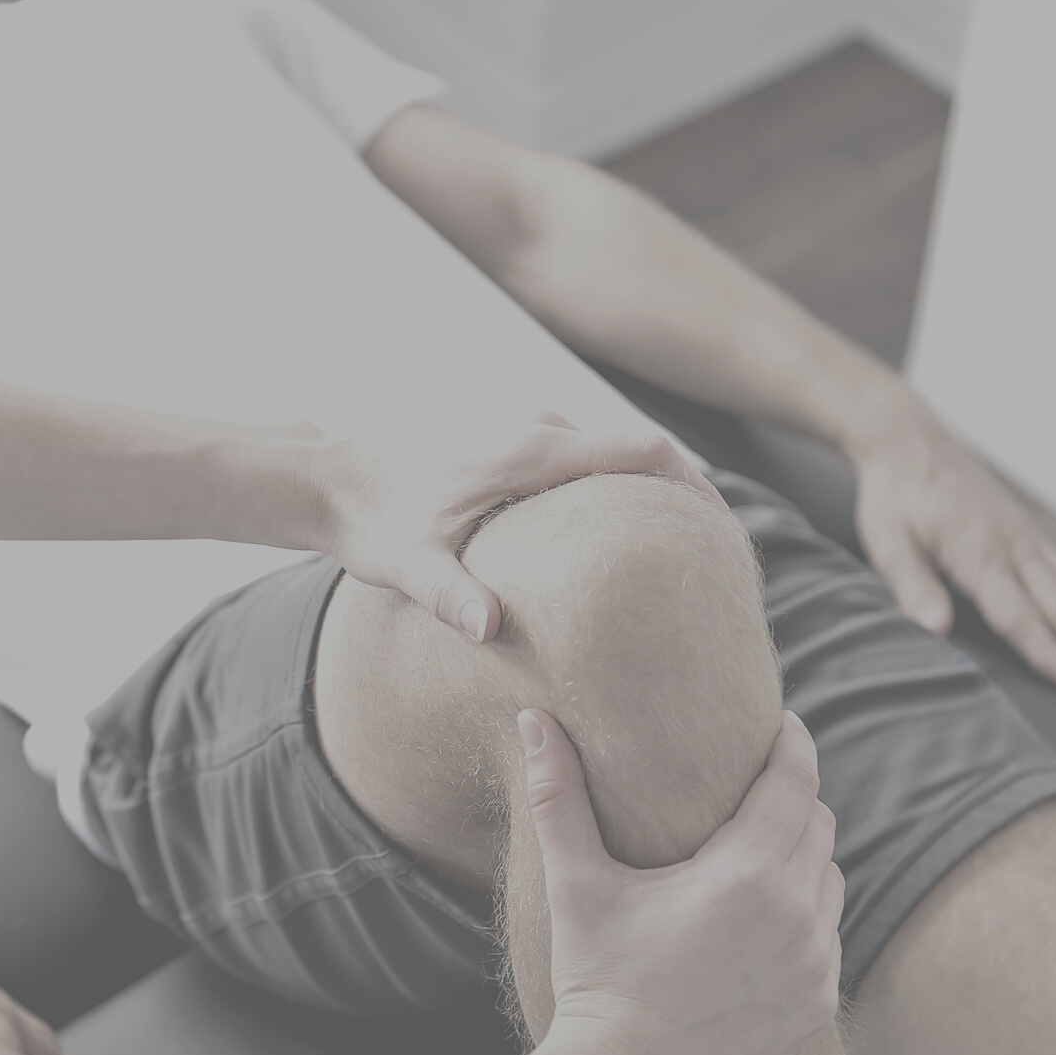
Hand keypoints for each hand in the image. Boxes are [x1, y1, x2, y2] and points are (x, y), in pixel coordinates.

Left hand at [312, 414, 718, 643]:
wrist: (323, 475)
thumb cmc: (367, 519)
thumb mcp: (406, 565)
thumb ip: (451, 595)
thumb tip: (492, 629)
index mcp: (529, 449)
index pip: (643, 452)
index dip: (697, 489)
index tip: (732, 533)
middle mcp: (536, 425)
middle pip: (641, 451)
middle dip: (687, 497)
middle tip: (723, 558)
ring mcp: (523, 425)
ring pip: (610, 454)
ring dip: (649, 493)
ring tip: (681, 554)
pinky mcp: (509, 437)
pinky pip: (581, 457)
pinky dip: (613, 489)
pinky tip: (616, 539)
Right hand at [523, 708, 842, 1054]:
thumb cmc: (596, 979)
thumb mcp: (575, 884)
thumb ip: (558, 796)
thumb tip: (533, 719)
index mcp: (744, 875)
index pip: (795, 784)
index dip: (792, 745)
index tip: (781, 724)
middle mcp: (796, 915)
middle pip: (820, 826)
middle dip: (794, 800)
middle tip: (758, 790)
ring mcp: (815, 964)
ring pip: (832, 882)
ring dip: (804, 860)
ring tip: (761, 855)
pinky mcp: (818, 1005)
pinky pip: (830, 939)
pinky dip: (807, 919)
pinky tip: (765, 923)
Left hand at [851, 399, 1055, 690]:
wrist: (910, 442)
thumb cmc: (894, 498)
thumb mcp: (888, 542)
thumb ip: (913, 586)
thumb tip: (934, 630)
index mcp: (977, 554)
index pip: (1016, 614)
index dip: (1045, 651)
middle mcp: (1012, 547)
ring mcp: (1025, 539)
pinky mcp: (1027, 534)